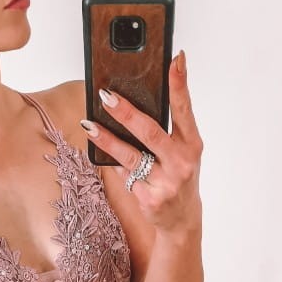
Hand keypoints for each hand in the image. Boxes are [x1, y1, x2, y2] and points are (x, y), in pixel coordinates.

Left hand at [81, 49, 203, 234]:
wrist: (181, 220)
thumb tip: (137, 101)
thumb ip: (169, 129)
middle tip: (107, 96)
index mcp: (192, 145)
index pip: (185, 110)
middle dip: (127, 113)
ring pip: (131, 156)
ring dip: (107, 139)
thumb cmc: (179, 177)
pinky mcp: (149, 199)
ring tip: (89, 125)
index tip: (175, 61)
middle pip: (150, 133)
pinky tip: (103, 152)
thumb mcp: (183, 152)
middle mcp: (181, 162)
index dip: (180, 85)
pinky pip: (125, 175)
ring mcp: (165, 183)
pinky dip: (114, 163)